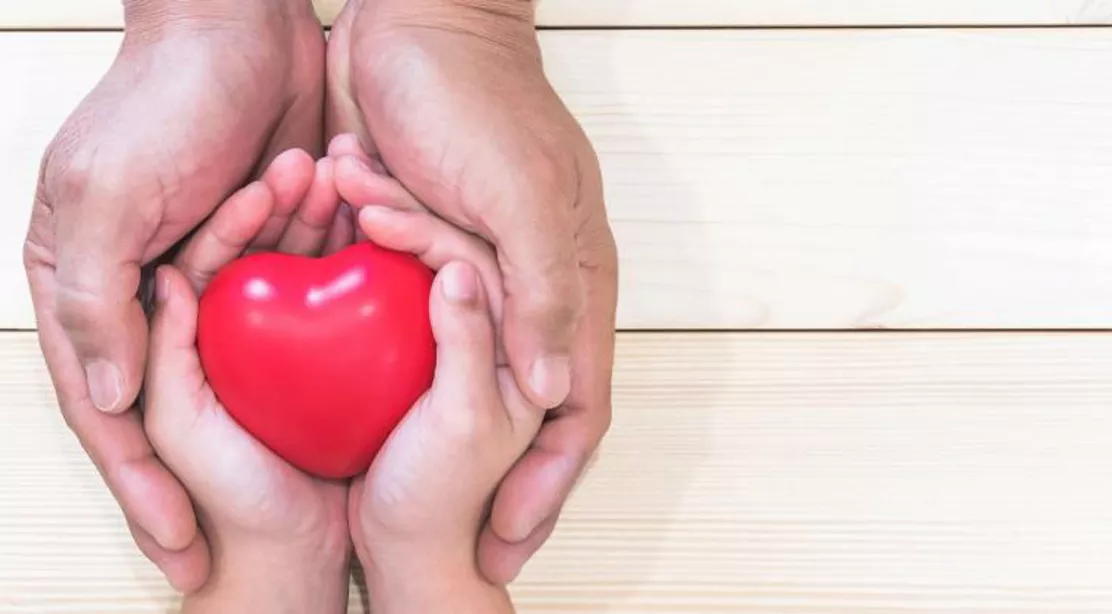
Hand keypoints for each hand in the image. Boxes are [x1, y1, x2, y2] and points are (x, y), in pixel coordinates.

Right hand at [21, 0, 326, 590]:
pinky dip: (321, 327)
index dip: (142, 490)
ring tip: (315, 453)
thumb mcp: (108, 203)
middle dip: (208, 480)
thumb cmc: (161, 101)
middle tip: (244, 550)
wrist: (243, 24)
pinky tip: (353, 379)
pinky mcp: (271, 241)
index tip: (181, 553)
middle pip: (176, 408)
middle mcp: (146, 285)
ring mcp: (210, 267)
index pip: (112, 413)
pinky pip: (295, 302)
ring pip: (245, 359)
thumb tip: (110, 399)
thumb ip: (96, 302)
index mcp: (90, 284)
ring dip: (280, 396)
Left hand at [328, 0, 619, 579]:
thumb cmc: (480, 101)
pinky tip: (339, 377)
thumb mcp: (523, 203)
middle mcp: (531, 288)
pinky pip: (405, 317)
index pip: (575, 411)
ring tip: (379, 459)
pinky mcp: (420, 247)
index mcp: (571, 282)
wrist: (411, 20)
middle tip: (457, 540)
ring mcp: (478, 271)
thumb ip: (544, 297)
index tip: (509, 545)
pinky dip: (376, 341)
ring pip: (455, 369)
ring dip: (416, 401)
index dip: (548, 486)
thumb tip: (553, 394)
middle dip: (493, 479)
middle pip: (522, 409)